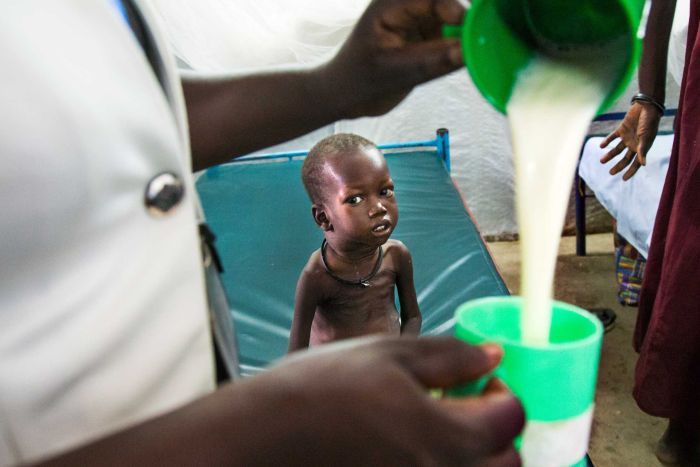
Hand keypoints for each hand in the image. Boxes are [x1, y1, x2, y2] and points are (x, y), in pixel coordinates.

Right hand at [258, 336, 523, 465]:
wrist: (262, 435)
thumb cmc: (319, 389)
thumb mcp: (388, 355)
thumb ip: (450, 357)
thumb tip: (493, 355)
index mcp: (443, 436)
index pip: (510, 421)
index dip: (504, 394)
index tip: (482, 380)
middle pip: (505, 464)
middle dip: (496, 431)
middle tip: (466, 406)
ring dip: (472, 453)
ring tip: (437, 426)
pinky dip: (440, 464)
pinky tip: (410, 444)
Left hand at [321, 0, 464, 117]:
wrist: (344, 97)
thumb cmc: (359, 82)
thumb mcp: (394, 74)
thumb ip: (430, 62)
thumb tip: (466, 52)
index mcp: (390, 6)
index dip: (453, 9)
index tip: (468, 30)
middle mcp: (406, 8)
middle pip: (445, 5)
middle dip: (462, 22)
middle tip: (478, 43)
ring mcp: (417, 21)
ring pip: (452, 20)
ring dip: (464, 35)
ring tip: (473, 54)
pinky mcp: (425, 38)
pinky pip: (450, 37)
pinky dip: (460, 46)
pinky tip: (466, 58)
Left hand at [599, 102, 661, 179]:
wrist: (646, 106)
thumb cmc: (649, 122)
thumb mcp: (646, 137)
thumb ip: (643, 150)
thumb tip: (643, 165)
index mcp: (642, 147)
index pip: (636, 163)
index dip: (631, 171)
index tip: (624, 179)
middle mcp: (634, 144)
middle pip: (625, 159)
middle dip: (618, 166)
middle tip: (611, 173)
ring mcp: (627, 137)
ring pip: (617, 149)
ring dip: (609, 155)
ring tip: (602, 161)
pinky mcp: (621, 129)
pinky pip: (612, 137)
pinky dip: (606, 141)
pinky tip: (601, 146)